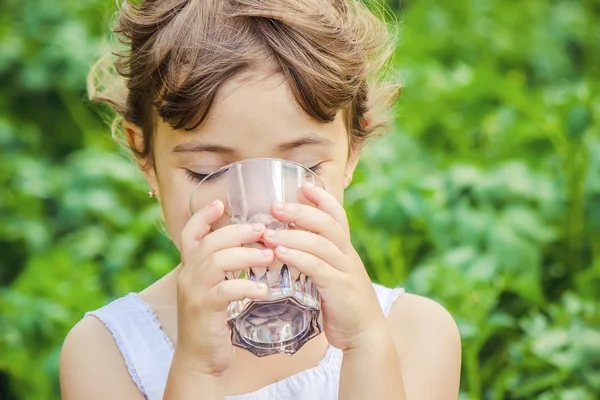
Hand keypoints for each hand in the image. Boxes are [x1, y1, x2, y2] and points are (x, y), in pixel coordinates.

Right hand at [175, 200, 273, 374]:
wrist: (199, 359)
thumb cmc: (213, 321)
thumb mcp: (213, 289)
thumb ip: (224, 268)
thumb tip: (252, 246)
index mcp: (190, 268)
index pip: (189, 233)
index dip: (202, 216)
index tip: (220, 202)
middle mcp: (188, 275)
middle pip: (209, 242)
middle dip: (238, 232)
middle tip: (264, 231)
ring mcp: (193, 292)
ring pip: (217, 261)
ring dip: (246, 255)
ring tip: (270, 256)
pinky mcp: (203, 310)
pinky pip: (225, 291)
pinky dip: (246, 286)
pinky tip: (264, 289)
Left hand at [261, 183, 386, 351]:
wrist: (364, 333)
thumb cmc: (341, 303)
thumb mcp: (332, 274)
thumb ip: (317, 258)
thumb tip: (289, 242)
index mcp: (344, 249)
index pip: (337, 215)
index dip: (322, 198)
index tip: (303, 184)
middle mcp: (347, 255)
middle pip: (326, 223)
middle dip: (300, 211)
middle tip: (275, 206)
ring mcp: (345, 270)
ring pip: (320, 243)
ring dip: (292, 235)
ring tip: (268, 233)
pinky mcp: (340, 288)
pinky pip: (318, 268)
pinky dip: (299, 257)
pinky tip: (280, 253)